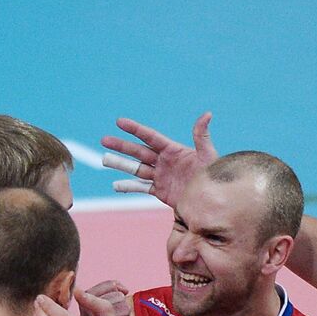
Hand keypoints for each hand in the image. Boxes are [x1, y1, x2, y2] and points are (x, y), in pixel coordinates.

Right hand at [102, 113, 217, 206]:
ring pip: (136, 169)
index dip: (135, 129)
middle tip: (104, 140)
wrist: (211, 201)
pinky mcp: (160, 191)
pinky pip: (141, 188)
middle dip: (121, 146)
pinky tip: (115, 185)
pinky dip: (128, 187)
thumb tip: (207, 114)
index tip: (119, 122)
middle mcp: (164, 161)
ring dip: (121, 165)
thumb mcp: (207, 155)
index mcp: (173, 150)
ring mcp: (160, 176)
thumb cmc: (212, 176)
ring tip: (104, 160)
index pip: (150, 137)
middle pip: (138, 152)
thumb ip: (202, 136)